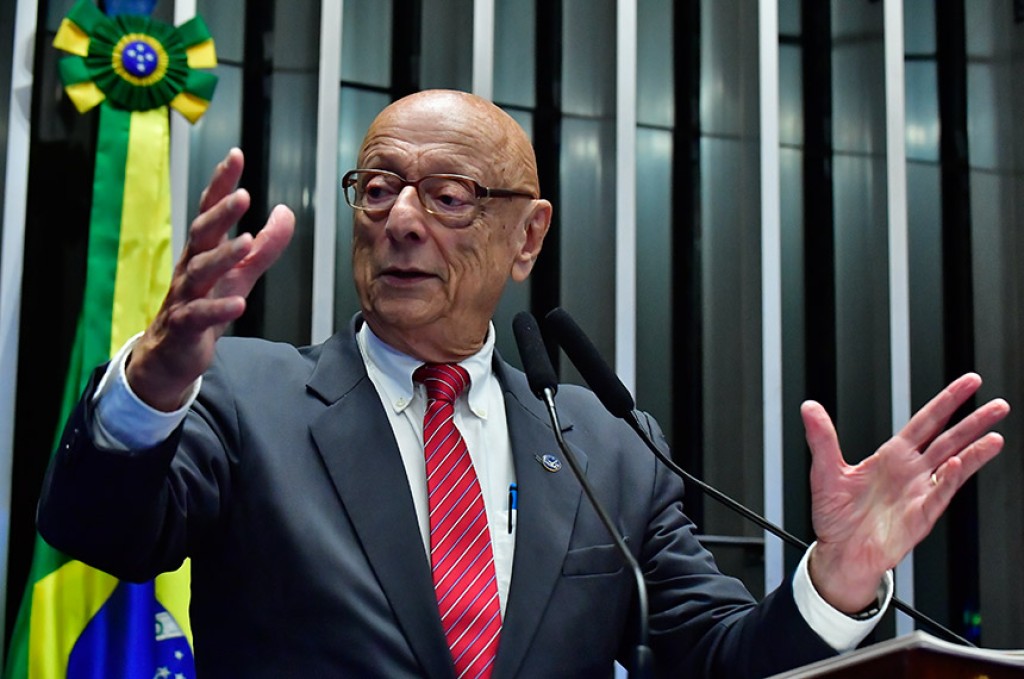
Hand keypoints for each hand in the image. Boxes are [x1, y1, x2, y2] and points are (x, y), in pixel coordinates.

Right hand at [127, 148, 294, 410]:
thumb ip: (265, 247)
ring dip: (223, 256)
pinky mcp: (184, 327)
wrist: (171, 355)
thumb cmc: (205, 306)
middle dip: (220, 213)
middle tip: (242, 194)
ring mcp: (184, 296)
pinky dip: (218, 309)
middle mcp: (190, 268)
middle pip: (201, 234)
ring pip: (200, 271)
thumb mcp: (240, 275)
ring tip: (247, 241)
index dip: (221, 184)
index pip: (209, 210)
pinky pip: (199, 316)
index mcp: (202, 251)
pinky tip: (239, 303)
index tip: (235, 154)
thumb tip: (285, 211)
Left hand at [802, 373, 1008, 612]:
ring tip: (994, 436)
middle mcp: (911, 471)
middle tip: (998, 405)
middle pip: (949, 439)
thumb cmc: (836, 516)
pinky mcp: (920, 516)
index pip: (926, 421)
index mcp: (892, 456)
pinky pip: (938, 494)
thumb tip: (809, 408)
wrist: (840, 553)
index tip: (970, 383)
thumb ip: (821, 438)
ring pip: (953, 466)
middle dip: (973, 421)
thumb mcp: (824, 471)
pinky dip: (947, 479)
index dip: (948, 401)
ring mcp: (919, 493)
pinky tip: (955, 465)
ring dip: (974, 451)